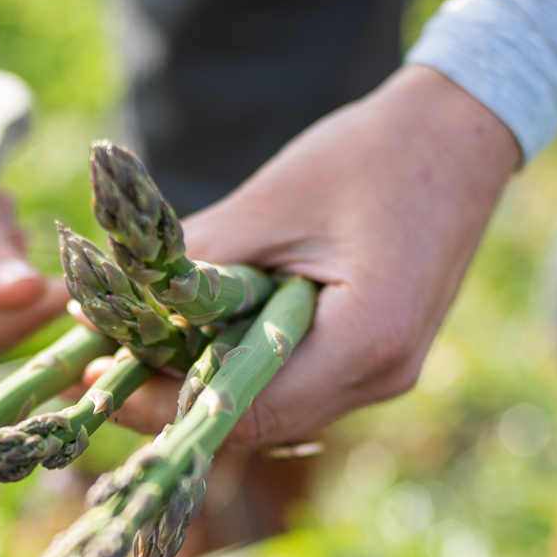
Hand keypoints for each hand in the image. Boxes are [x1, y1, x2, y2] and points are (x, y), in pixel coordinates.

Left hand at [98, 66, 519, 446]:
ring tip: (131, 351)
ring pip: (274, 409)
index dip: (163, 404)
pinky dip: (240, 368)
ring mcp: (385, 373)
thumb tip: (117, 303)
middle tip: (97, 368)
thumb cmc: (371, 155)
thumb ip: (200, 261)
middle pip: (257, 422)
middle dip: (172, 400)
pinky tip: (191, 340)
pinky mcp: (377, 356)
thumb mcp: (272, 201)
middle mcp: (382, 376)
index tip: (99, 378)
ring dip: (202, 386)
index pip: (247, 410)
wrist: (459, 134)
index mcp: (367, 341)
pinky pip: (295, 383)